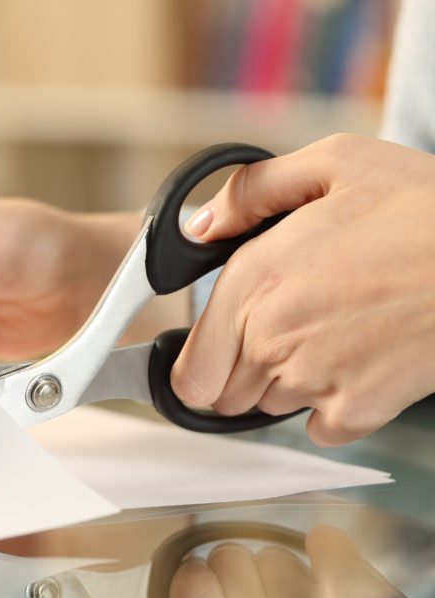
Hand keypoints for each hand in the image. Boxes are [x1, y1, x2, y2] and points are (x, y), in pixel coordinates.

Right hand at [170, 525, 434, 597]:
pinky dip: (331, 550)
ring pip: (275, 553)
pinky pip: (329, 543)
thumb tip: (195, 585)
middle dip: (245, 573)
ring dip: (288, 573)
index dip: (198, 580)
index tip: (207, 583)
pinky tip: (334, 569)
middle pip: (229, 558)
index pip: (191, 591)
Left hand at [171, 134, 434, 444]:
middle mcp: (272, 339)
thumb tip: (201, 224)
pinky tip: (358, 364)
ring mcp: (314, 380)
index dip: (199, 367)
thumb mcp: (334, 164)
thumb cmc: (424, 210)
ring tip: (334, 334)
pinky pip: (322, 429)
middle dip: (244, 371)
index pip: (189, 373)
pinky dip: (335, 407)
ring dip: (289, 384)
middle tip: (288, 330)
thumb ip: (251, 193)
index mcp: (252, 283)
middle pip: (227, 396)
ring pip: (272, 409)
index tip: (215, 357)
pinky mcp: (359, 409)